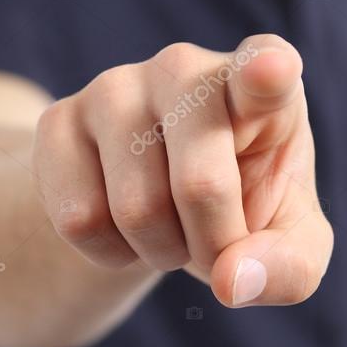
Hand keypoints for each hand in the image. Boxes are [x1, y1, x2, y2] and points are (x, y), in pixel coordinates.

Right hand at [32, 34, 332, 306]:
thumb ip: (288, 268)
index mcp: (262, 85)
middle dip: (212, 245)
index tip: (271, 70)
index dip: (268, 72)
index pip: (266, 66)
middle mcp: (186, 68)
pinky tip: (121, 222)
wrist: (158, 199)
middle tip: (215, 242)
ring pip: (135, 210)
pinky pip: (79, 219)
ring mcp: (115, 86)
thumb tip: (233, 280)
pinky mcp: (58, 118)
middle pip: (201, 186)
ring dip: (160, 250)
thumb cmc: (241, 206)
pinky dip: (109, 252)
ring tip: (171, 223)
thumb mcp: (287, 244)